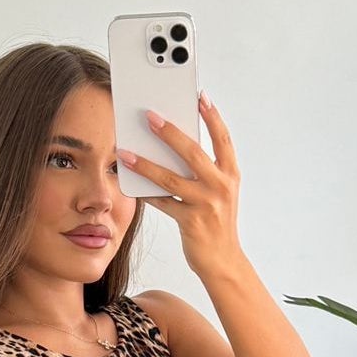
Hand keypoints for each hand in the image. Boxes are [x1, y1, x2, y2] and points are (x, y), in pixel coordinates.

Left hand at [117, 92, 241, 280]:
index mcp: (231, 174)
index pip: (222, 138)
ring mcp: (207, 204)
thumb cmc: (217, 222)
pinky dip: (146, 193)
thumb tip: (174, 145)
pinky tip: (131, 182)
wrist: (223, 261)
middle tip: (149, 115)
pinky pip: (163, 202)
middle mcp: (221, 186)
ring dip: (146, 163)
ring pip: (171, 177)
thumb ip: (203, 170)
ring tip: (126, 151)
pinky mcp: (191, 221)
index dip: (212, 116)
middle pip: (192, 151)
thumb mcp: (218, 193)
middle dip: (169, 131)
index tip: (199, 95)